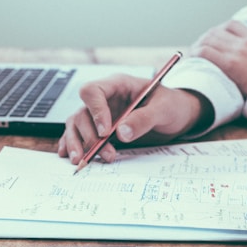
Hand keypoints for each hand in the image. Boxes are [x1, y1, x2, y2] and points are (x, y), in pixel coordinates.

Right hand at [58, 73, 212, 163]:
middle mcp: (104, 99)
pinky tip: (69, 156)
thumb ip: (143, 119)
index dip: (95, 111)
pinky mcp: (100, 129)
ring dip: (77, 143)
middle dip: (90, 136)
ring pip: (76, 125)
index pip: (93, 91)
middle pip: (82, 113)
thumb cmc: (172, 105)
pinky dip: (72, 145)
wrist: (178, 115)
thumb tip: (121, 133)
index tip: (105, 132)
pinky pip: (79, 134)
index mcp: (118, 85)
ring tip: (82, 161)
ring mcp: (100, 114)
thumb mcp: (164, 109)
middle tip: (106, 154)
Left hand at [190, 20, 246, 96]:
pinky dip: (195, 55)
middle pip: (216, 32)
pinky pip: (205, 52)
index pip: (231, 25)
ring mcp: (238, 52)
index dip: (217, 31)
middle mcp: (246, 42)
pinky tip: (191, 61)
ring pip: (208, 40)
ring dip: (197, 47)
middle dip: (203, 40)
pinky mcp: (230, 64)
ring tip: (191, 57)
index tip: (211, 41)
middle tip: (196, 51)